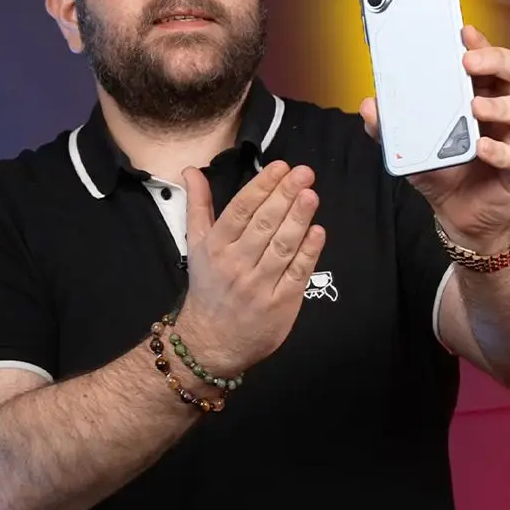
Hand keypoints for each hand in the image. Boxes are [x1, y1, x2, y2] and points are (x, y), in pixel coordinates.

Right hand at [173, 160, 326, 376]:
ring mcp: (258, 285)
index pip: (241, 210)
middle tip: (304, 173)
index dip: (262, 186)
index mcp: (215, 247)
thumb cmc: (207, 287)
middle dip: (285, 195)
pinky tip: (318, 232)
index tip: (280, 166)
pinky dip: (307, 252)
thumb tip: (191, 169)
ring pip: (281, 246)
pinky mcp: (279, 304)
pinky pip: (296, 273)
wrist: (209, 342)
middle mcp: (236, 264)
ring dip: (298, 219)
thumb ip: (198, 205)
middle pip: (264, 224)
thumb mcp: (196, 245)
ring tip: (312, 195)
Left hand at [361, 24, 509, 252]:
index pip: (489, 60)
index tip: (463, 32)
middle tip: (469, 62)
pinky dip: (503, 151)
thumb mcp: (410, 148)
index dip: (481, 43)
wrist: (456, 215)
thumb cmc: (442, 171)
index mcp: (480, 95)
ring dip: (506, 104)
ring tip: (476, 107)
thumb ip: (390, 128)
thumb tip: (368, 106)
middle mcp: (504, 111)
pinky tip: (482, 148)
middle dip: (497, 60)